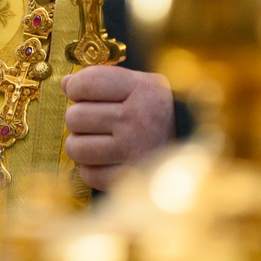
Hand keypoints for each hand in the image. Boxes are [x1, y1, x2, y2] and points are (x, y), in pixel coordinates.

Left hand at [62, 65, 173, 190]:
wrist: (195, 151)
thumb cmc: (158, 114)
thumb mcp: (140, 85)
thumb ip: (103, 80)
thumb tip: (65, 83)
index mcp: (143, 89)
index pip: (86, 83)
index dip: (76, 88)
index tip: (82, 94)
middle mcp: (139, 119)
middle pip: (74, 116)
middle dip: (79, 119)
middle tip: (96, 122)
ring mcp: (134, 151)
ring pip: (75, 147)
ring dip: (81, 145)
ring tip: (98, 142)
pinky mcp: (131, 180)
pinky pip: (88, 174)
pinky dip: (92, 169)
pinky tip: (108, 161)